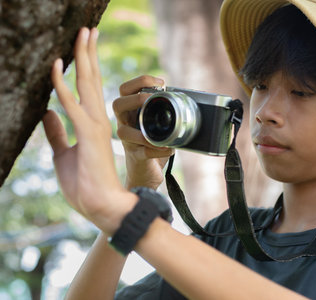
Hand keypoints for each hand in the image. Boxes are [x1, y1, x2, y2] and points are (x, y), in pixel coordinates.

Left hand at [43, 27, 136, 234]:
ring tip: (84, 33)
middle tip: (88, 29)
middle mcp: (97, 119)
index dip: (85, 66)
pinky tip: (56, 65)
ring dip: (83, 57)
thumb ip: (56, 132)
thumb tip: (45, 112)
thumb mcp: (62, 154)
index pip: (88, 88)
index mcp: (92, 123)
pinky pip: (71, 103)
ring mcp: (95, 125)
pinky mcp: (88, 134)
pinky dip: (61, 84)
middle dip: (88, 52)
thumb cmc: (85, 184)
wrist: (102, 206)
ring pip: (87, 83)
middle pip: (91, 78)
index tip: (83, 47)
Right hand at [113, 76, 173, 189]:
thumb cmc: (152, 143)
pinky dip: (158, 150)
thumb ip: (163, 110)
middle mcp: (125, 123)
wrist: (146, 172)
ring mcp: (128, 141)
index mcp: (131, 111)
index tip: (161, 83)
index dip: (140, 81)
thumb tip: (183, 97)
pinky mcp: (136, 157)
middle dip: (135, 99)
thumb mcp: (156, 122)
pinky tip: (169, 149)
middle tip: (151, 100)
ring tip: (158, 132)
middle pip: (117, 104)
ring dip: (142, 131)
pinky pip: (143, 152)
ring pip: (123, 132)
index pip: (126, 89)